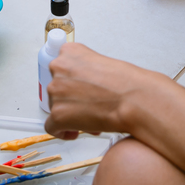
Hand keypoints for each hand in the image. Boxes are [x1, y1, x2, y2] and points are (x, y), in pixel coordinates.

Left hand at [44, 43, 161, 138]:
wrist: (133, 98)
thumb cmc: (126, 83)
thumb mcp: (103, 63)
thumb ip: (85, 70)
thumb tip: (82, 86)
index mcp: (70, 52)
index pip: (60, 68)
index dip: (70, 82)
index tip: (76, 89)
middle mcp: (58, 68)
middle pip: (57, 88)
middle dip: (72, 99)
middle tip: (89, 106)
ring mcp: (56, 91)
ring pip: (55, 107)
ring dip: (71, 114)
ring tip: (91, 119)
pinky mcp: (58, 114)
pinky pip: (52, 127)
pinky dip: (62, 131)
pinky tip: (75, 131)